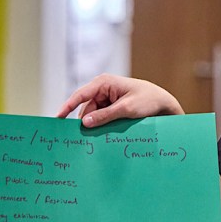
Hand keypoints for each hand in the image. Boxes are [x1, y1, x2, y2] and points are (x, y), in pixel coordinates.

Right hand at [56, 74, 183, 126]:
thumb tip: (85, 123)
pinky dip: (102, 125)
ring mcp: (107, 97)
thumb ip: (105, 116)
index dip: (67, 107)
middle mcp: (103, 88)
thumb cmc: (147, 100)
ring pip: (93, 115)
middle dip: (87, 122)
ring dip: (97, 125)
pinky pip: (101, 117)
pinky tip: (106, 133)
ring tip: (101, 136)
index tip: (58, 118)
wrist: (163, 103)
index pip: (80, 95)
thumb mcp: (126, 109)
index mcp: (104, 82)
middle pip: (86, 108)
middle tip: (85, 138)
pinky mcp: (111, 106)